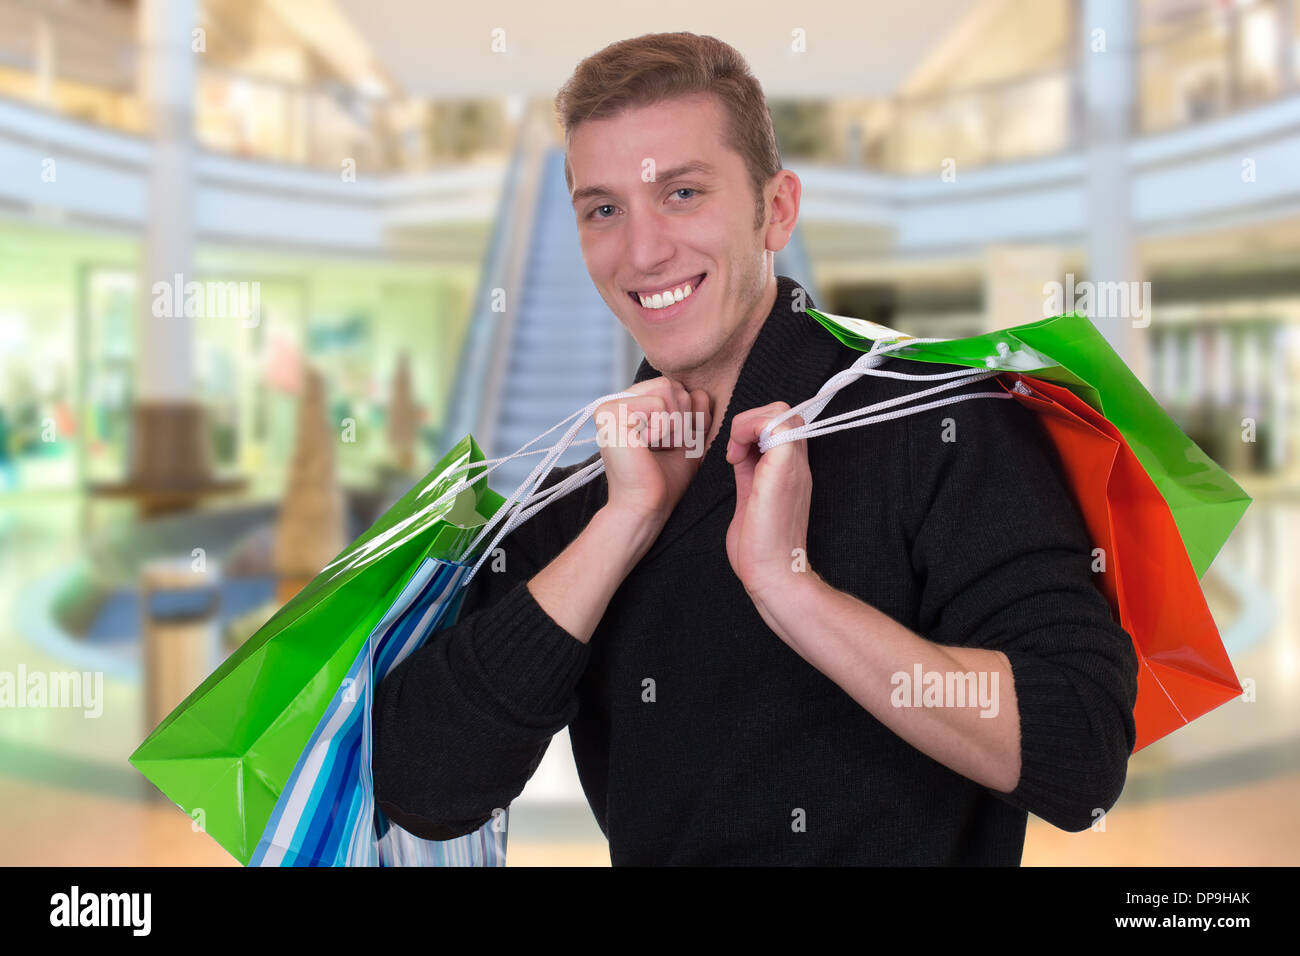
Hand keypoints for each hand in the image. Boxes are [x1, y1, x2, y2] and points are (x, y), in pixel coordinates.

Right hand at [596, 376, 710, 533]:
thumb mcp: (688, 439)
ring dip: (672, 425)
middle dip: (680, 420)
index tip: (670, 444)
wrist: (648, 506)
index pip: (673, 386)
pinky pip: (658, 405)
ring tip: (656, 446)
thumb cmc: (666, 479)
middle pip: (671, 385)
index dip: (684, 416)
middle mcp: (618, 402)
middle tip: (663, 447)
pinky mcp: (610, 414)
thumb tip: (699, 392)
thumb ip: (695, 413)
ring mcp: (611, 407)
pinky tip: (645, 447)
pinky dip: (662, 430)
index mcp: (633, 406)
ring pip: (666, 391)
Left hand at [724, 402, 815, 604]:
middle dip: (751, 420)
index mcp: (789, 470)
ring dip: (749, 423)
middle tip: (734, 450)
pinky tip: (735, 457)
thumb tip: (740, 451)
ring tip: (735, 453)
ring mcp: (793, 464)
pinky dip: (748, 428)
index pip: (781, 425)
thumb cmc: (759, 547)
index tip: (735, 454)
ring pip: (781, 411)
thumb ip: (749, 471)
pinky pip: (775, 423)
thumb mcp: (750, 497)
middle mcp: (796, 463)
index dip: (754, 428)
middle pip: (783, 411)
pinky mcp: (784, 467)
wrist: (773, 573)